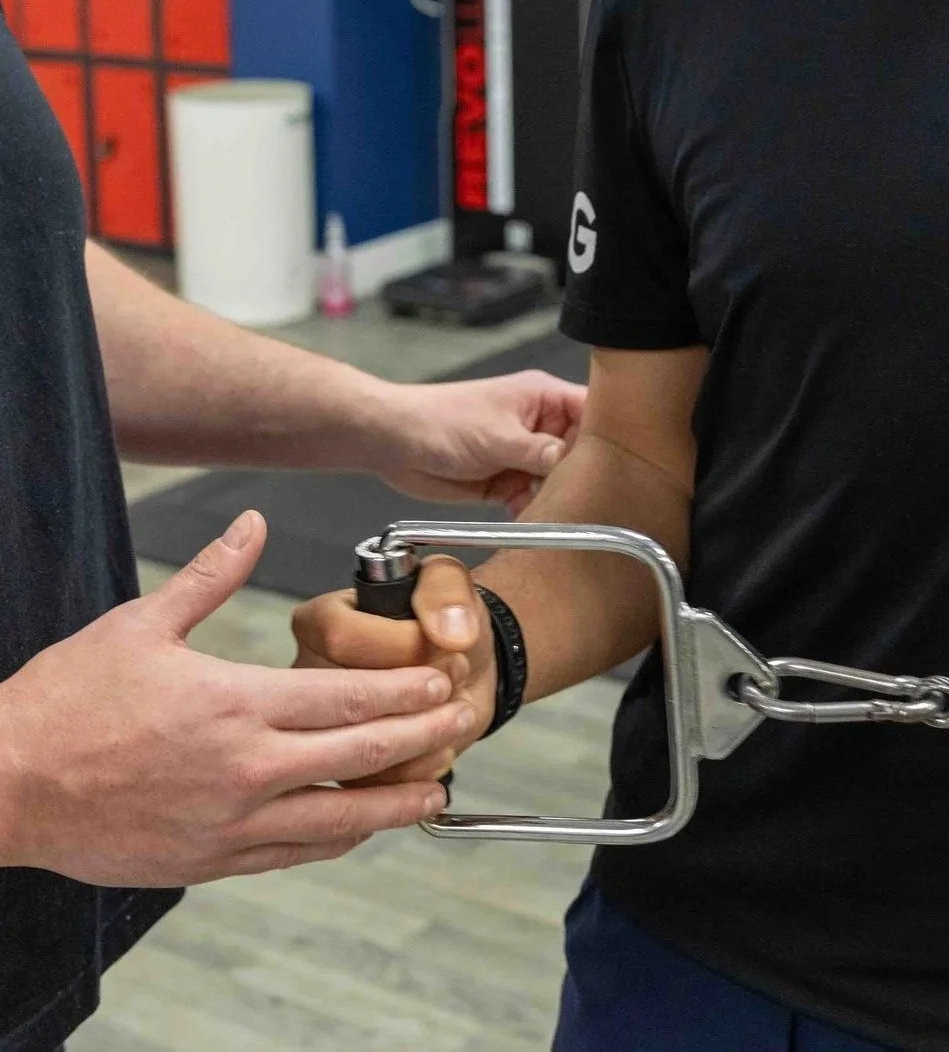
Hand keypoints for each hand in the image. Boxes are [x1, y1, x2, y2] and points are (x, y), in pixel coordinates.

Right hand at [0, 512, 473, 887]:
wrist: (0, 787)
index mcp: (235, 705)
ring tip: (438, 790)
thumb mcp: (140, 624)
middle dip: (423, 738)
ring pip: (337, 819)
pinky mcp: (206, 862)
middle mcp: (244, 769)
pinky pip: (291, 855)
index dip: (405, 690)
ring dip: (395, 804)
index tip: (443, 680)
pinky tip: (361, 830)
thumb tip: (253, 523)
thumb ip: (213, 577)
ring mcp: (227, 823)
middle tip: (465, 723)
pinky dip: (336, 841)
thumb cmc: (64, 704)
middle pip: (360, 755)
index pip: (346, 697)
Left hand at [371, 371, 585, 514]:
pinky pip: (532, 498)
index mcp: (542, 398)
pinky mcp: (506, 480)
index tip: (618, 459)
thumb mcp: (495, 435)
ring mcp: (523, 454)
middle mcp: (538, 425)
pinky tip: (529, 517)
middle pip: (578, 450)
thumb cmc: (438, 420)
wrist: (393, 443)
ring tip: (559, 510)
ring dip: (556, 495)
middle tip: (587, 495)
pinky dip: (533, 510)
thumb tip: (570, 461)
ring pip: (557, 478)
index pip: (590, 410)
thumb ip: (537, 451)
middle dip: (580, 472)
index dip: (605, 433)